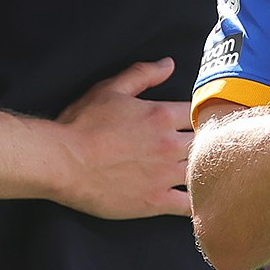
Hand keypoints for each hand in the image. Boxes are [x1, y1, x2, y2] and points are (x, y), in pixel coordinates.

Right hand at [53, 57, 193, 219]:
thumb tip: (169, 64)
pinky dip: (200, 203)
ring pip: (202, 171)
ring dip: (206, 169)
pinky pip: (188, 205)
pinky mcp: (155, 201)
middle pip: (206, 142)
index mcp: (160, 116)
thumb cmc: (81, 124)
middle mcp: (169, 144)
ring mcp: (164, 175)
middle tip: (208, 146)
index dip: (203, 116)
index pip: (199, 113)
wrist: (60, 162)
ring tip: (209, 171)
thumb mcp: (110, 89)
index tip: (203, 120)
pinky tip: (205, 200)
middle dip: (208, 142)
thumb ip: (142, 74)